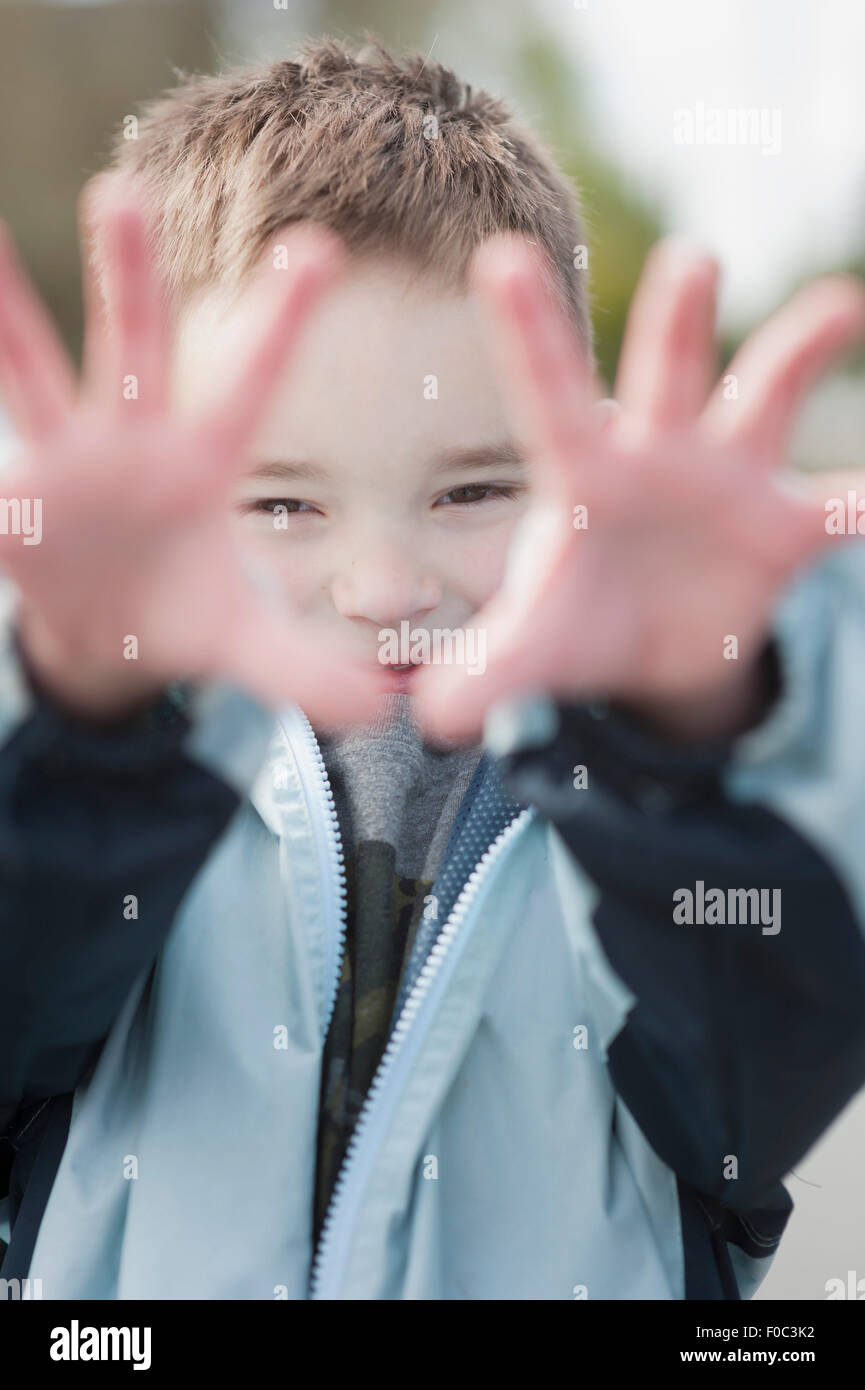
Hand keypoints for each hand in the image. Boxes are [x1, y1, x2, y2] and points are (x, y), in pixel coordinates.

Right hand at [0, 176, 378, 722]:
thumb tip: (381, 711)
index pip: (248, 386)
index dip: (279, 324)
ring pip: (29, 372)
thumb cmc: (183, 612)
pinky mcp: (8, 499)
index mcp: (199, 461)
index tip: (319, 249)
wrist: (106, 634)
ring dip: (5, 311)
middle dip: (126, 277)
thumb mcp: (243, 644)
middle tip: (122, 192)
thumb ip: (305, 669)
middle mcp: (128, 441)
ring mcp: (59, 461)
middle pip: (130, 348)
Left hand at [414, 235, 864, 741]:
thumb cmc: (580, 622)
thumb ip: (491, 670)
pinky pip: (839, 511)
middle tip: (687, 258)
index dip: (528, 333)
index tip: (500, 258)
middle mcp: (659, 452)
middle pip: (666, 371)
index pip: (548, 394)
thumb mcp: (535, 647)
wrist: (655, 646)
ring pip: (764, 397)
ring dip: (798, 350)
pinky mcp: (786, 527)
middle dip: (677, 318)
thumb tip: (435, 719)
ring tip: (837, 304)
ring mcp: (729, 479)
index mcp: (584, 472)